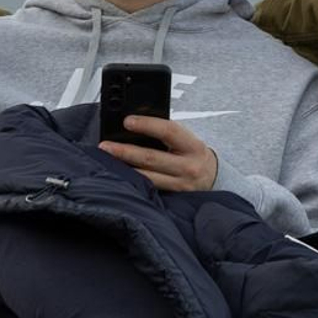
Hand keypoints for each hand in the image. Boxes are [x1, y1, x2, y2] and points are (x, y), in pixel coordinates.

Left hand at [98, 116, 218, 191]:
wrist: (213, 177)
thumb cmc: (192, 153)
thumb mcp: (186, 140)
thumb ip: (166, 133)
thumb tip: (133, 125)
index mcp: (193, 146)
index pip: (169, 131)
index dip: (147, 125)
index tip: (127, 121)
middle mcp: (189, 166)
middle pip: (152, 157)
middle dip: (125, 151)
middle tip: (105, 145)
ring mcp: (181, 184)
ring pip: (147, 177)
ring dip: (124, 168)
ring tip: (106, 160)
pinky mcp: (173, 196)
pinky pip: (150, 188)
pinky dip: (133, 181)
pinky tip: (119, 175)